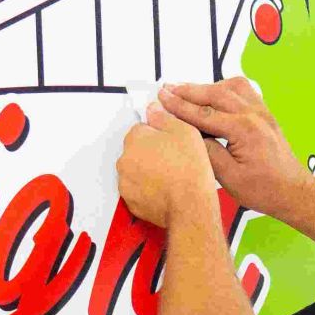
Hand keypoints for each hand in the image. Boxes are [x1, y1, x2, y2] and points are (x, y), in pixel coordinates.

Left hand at [116, 103, 217, 227]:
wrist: (190, 206)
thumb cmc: (189, 170)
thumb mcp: (184, 130)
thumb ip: (164, 116)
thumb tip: (153, 108)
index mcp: (135, 139)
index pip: (141, 128)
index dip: (158, 134)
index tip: (170, 142)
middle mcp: (125, 160)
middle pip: (136, 150)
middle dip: (151, 152)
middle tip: (174, 159)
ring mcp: (126, 182)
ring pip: (136, 170)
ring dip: (148, 171)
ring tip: (171, 176)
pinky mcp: (131, 201)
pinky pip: (138, 190)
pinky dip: (148, 189)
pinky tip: (165, 189)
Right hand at [156, 78, 303, 216]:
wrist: (292, 191)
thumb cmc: (264, 189)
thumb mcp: (228, 177)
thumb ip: (207, 152)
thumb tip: (188, 134)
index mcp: (244, 130)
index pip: (204, 113)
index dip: (179, 106)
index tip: (161, 99)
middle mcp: (254, 114)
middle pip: (216, 93)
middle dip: (189, 91)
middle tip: (167, 89)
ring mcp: (262, 111)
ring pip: (231, 87)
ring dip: (208, 87)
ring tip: (187, 91)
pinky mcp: (265, 114)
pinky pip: (244, 91)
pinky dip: (225, 89)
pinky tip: (214, 95)